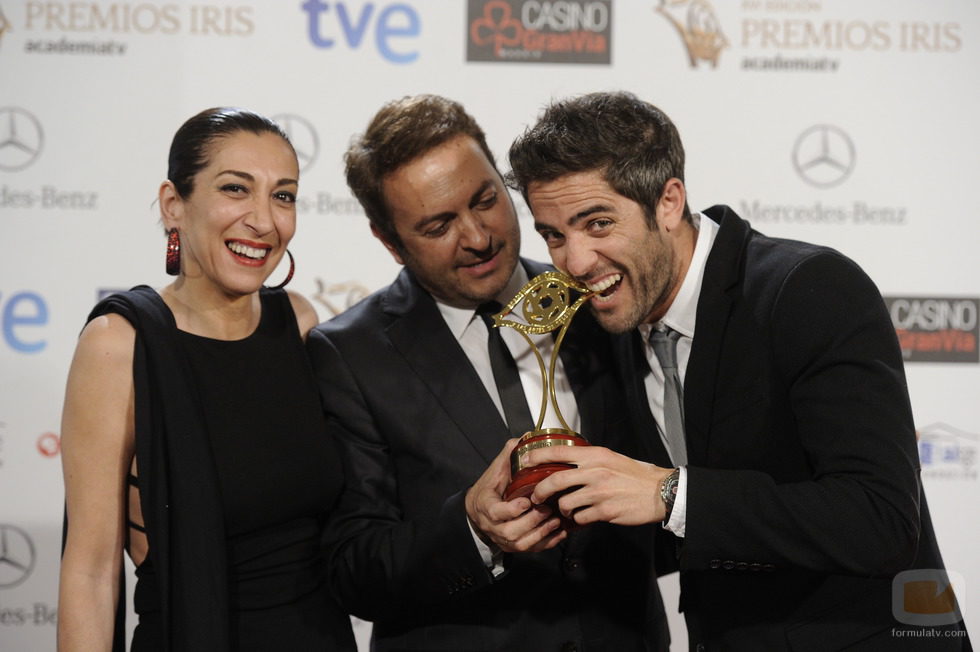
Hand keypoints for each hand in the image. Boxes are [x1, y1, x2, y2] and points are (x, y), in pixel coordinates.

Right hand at [465, 438, 566, 552]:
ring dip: (540, 533)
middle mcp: (493, 526)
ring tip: (555, 520)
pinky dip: (546, 543)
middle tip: (547, 509)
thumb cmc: (489, 490)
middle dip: (532, 522)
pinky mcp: (513, 546)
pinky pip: (531, 550)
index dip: (512, 510)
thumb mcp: (494, 471)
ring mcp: (503, 539)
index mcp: (486, 506)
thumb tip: (525, 438)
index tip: (526, 501)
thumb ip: (508, 456)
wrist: (478, 511)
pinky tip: (559, 533)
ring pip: (521, 544)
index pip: (496, 513)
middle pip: (511, 532)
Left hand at [522, 444, 673, 526]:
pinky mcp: (604, 511)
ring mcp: (599, 492)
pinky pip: (580, 517)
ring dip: (561, 509)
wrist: (659, 491)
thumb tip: (566, 462)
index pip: (559, 452)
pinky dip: (577, 519)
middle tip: (535, 497)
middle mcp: (594, 471)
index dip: (537, 456)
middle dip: (540, 490)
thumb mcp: (611, 458)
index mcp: (594, 455)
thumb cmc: (634, 475)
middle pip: (555, 480)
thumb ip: (589, 460)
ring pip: (565, 503)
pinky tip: (582, 517)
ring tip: (566, 510)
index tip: (524, 461)